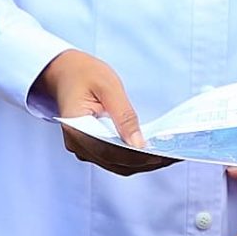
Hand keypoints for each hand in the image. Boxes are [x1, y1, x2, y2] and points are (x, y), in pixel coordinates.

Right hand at [41, 49, 176, 175]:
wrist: (64, 71)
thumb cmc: (85, 74)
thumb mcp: (108, 87)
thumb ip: (124, 116)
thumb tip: (138, 144)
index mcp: (76, 128)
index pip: (110, 152)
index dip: (137, 157)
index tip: (161, 157)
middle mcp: (77, 144)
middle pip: (115, 163)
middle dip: (144, 163)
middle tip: (172, 157)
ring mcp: (82, 148)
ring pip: (116, 164)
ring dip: (141, 163)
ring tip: (167, 156)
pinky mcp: (90, 146)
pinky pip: (114, 158)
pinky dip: (133, 157)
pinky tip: (151, 151)